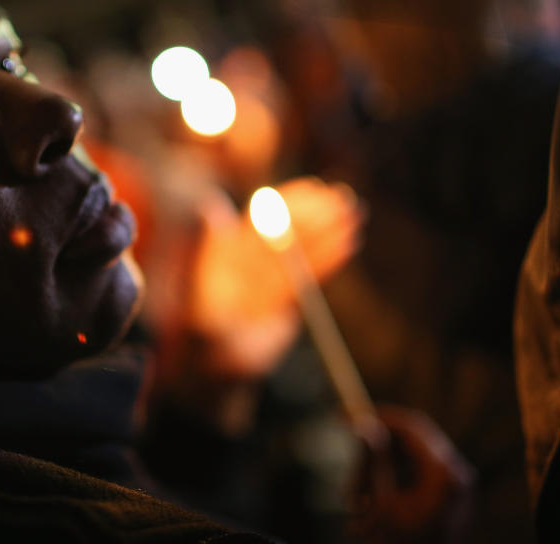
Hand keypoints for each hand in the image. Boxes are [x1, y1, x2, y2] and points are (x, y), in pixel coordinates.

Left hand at [186, 177, 364, 378]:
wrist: (218, 371)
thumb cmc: (203, 330)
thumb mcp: (205, 286)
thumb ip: (213, 248)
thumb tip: (211, 205)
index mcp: (230, 253)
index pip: (264, 219)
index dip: (289, 203)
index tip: (314, 189)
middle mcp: (250, 263)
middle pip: (287, 232)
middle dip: (315, 215)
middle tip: (343, 198)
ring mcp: (269, 282)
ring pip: (302, 253)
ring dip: (328, 233)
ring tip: (355, 215)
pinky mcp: (285, 302)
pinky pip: (309, 277)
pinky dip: (329, 260)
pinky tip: (349, 243)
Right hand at [350, 407, 475, 543]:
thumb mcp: (383, 504)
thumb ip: (375, 460)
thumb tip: (363, 422)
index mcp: (446, 473)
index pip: (410, 427)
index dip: (377, 417)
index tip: (345, 417)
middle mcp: (455, 475)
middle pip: (407, 444)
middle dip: (372, 455)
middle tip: (348, 479)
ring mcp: (452, 487)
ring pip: (405, 461)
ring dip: (376, 473)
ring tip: (355, 504)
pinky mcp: (444, 499)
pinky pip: (412, 477)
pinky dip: (388, 485)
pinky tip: (368, 507)